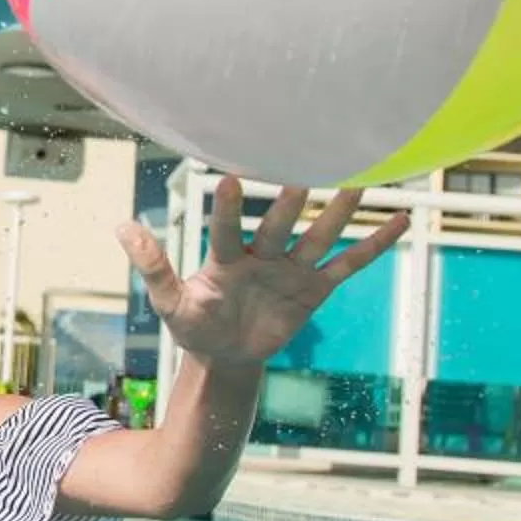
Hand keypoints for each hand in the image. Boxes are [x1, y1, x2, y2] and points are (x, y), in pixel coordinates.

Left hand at [119, 178, 409, 370]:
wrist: (223, 355)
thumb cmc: (194, 325)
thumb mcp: (169, 302)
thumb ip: (152, 266)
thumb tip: (121, 226)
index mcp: (225, 258)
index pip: (225, 229)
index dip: (226, 207)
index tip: (225, 177)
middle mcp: (261, 255)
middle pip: (277, 225)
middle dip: (288, 200)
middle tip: (302, 165)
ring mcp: (291, 270)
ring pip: (318, 236)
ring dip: (338, 210)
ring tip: (360, 175)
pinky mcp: (314, 290)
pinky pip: (347, 265)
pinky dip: (374, 245)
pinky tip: (399, 220)